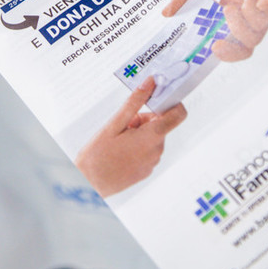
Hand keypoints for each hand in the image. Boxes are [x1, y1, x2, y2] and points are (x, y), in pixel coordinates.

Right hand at [75, 77, 187, 196]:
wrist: (89, 185)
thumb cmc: (98, 154)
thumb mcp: (114, 124)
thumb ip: (135, 102)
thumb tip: (150, 83)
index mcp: (152, 136)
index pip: (178, 114)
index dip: (172, 103)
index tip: (158, 99)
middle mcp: (157, 150)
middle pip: (159, 125)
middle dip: (143, 121)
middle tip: (122, 127)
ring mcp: (152, 162)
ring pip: (151, 138)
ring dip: (138, 134)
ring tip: (118, 142)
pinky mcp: (146, 171)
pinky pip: (147, 151)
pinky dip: (136, 147)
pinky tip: (119, 153)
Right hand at [162, 0, 267, 61]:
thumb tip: (166, 12)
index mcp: (231, 8)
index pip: (226, 39)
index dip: (219, 50)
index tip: (204, 48)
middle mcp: (248, 13)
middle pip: (243, 47)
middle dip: (230, 53)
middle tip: (216, 46)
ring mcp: (263, 8)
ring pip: (254, 37)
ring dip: (238, 27)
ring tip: (228, 9)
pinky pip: (265, 19)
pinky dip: (253, 12)